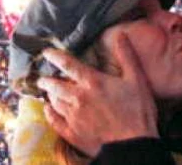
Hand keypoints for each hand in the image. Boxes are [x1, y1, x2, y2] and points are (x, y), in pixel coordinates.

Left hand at [37, 34, 158, 153]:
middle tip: (43, 77)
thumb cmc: (138, 112)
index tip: (46, 53)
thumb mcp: (137, 80)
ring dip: (49, 94)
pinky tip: (48, 110)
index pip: (66, 64)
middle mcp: (77, 97)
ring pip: (53, 101)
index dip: (54, 56)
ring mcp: (72, 116)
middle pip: (54, 84)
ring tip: (48, 92)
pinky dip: (49, 113)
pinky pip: (54, 121)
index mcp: (91, 82)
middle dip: (46, 79)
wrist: (133, 146)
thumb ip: (126, 56)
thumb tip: (120, 35)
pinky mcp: (72, 133)